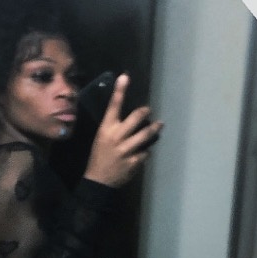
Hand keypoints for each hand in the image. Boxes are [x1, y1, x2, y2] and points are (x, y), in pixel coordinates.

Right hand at [83, 74, 163, 188]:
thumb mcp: (101, 138)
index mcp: (106, 129)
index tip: (125, 77)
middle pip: (135, 118)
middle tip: (148, 110)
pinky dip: (146, 151)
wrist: (98, 180)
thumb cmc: (99, 156)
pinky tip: (144, 151)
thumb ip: (114, 128)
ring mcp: (126, 150)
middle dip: (144, 112)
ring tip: (159, 124)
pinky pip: (145, 152)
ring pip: (145, 135)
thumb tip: (131, 118)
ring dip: (154, 128)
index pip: (114, 106)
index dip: (120, 91)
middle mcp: (116, 137)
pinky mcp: (134, 161)